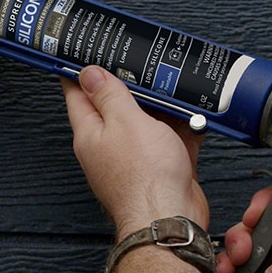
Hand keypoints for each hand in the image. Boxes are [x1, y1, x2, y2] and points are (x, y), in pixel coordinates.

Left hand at [61, 66, 208, 238]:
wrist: (171, 219)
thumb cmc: (143, 178)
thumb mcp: (124, 121)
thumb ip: (109, 95)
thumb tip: (89, 74)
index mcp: (91, 133)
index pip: (77, 94)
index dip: (78, 71)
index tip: (82, 53)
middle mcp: (110, 146)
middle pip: (116, 106)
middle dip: (131, 85)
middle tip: (140, 65)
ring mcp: (137, 158)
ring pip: (148, 122)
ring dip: (163, 107)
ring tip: (174, 88)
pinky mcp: (162, 168)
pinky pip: (172, 140)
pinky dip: (184, 128)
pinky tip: (194, 117)